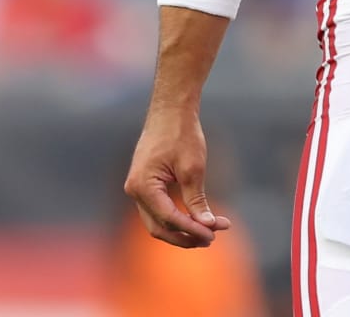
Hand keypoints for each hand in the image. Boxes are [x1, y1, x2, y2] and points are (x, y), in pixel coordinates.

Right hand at [123, 105, 231, 247]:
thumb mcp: (193, 167)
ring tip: (209, 231)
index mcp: (143, 187)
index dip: (192, 229)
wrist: (171, 110)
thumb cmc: (182, 134)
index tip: (214, 234)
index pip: (169, 218)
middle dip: (186, 235)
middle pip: (159, 226)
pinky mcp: (145, 185)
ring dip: (182, 228)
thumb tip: (207, 225)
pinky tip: (197, 218)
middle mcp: (134, 191)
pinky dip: (177, 216)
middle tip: (212, 238)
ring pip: (157, 221)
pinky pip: (158, 209)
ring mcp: (137, 189)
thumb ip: (197, 199)